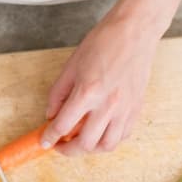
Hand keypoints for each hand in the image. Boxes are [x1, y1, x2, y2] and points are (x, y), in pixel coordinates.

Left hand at [42, 9, 162, 154]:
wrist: (134, 32)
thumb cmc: (103, 42)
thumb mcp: (72, 65)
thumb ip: (58, 93)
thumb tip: (51, 114)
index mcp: (87, 92)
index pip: (63, 126)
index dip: (50, 137)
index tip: (45, 141)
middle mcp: (108, 105)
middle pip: (85, 144)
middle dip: (68, 150)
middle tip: (61, 145)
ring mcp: (125, 109)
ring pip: (106, 146)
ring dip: (90, 149)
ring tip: (81, 142)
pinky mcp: (137, 108)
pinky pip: (123, 136)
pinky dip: (109, 139)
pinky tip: (101, 132)